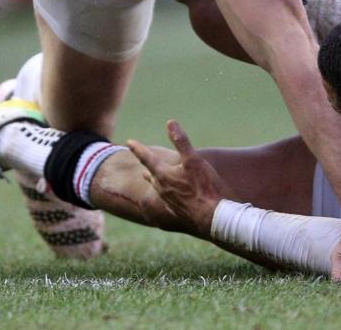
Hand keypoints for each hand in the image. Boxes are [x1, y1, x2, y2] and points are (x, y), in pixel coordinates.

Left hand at [127, 120, 224, 236]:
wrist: (211, 218)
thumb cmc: (204, 187)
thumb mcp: (193, 160)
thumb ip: (181, 141)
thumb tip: (170, 122)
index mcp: (164, 175)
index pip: (146, 158)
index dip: (137, 148)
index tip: (128, 141)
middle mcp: (162, 189)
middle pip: (150, 174)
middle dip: (146, 166)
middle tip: (141, 158)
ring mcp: (168, 202)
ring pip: (157, 187)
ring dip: (154, 179)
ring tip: (150, 176)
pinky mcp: (176, 212)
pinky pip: (165, 199)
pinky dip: (164, 192)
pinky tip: (168, 196)